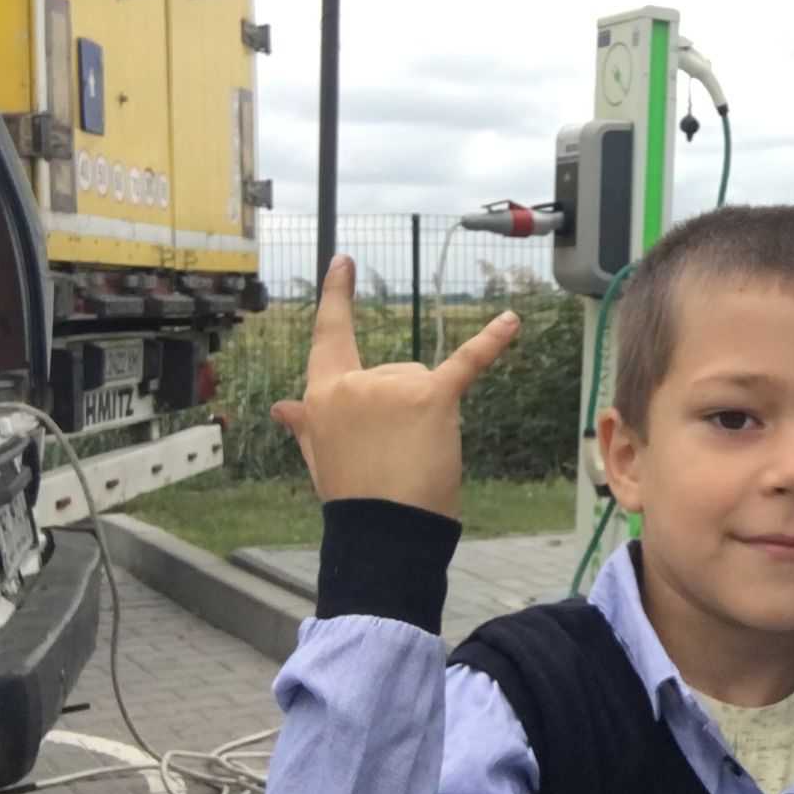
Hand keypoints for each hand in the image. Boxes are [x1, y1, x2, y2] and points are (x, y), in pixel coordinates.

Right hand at [271, 255, 519, 518]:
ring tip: (415, 456)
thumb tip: (282, 406)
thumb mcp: (322, 457)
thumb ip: (308, 424)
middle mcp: (356, 383)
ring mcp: (394, 387)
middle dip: (405, 408)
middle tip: (395, 456)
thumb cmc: (356, 498)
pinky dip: (491, 341)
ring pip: (424, 381)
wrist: (385, 531)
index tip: (344, 262)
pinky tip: (511, 320)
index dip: (338, 297)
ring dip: (429, 413)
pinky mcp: (433, 397)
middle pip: (396, 372)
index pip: (331, 337)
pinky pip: (467, 362)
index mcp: (324, 395)